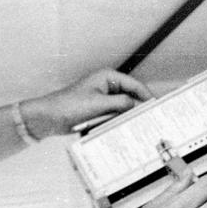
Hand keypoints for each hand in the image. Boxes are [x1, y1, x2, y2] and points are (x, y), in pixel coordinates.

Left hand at [19, 70, 153, 138]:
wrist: (50, 117)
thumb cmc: (69, 105)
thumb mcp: (98, 104)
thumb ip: (120, 103)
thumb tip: (138, 105)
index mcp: (108, 77)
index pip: (135, 85)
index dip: (147, 96)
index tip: (156, 108)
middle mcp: (107, 86)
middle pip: (131, 96)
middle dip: (139, 108)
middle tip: (150, 120)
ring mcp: (103, 98)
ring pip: (123, 107)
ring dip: (128, 116)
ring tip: (140, 127)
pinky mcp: (99, 110)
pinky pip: (114, 115)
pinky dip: (119, 121)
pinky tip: (125, 130)